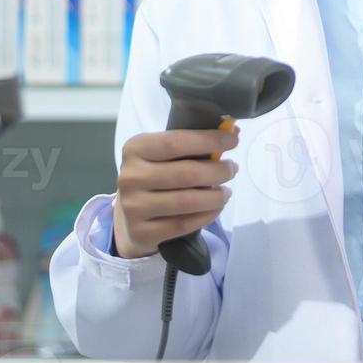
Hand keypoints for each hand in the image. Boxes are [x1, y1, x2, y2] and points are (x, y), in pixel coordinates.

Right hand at [112, 126, 239, 258]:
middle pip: (186, 173)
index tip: (232, 139)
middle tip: (232, 169)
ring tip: (226, 191)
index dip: (208, 140)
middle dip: (218, 171)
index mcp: (135, 149)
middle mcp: (130, 177)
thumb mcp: (164, 154)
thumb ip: (192, 143)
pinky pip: (184, 224)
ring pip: (187, 202)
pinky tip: (215, 208)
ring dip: (215, 196)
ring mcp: (133, 207)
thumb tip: (233, 131)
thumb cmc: (155, 175)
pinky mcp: (141, 232)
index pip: (175, 142)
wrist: (130, 215)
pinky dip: (207, 216)